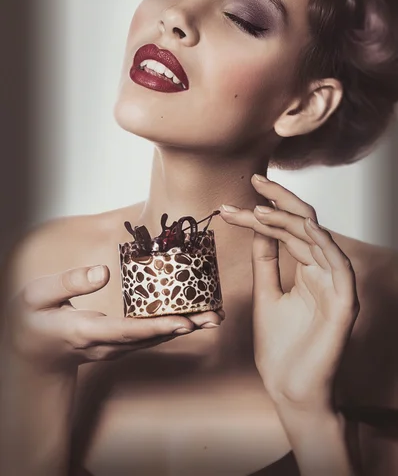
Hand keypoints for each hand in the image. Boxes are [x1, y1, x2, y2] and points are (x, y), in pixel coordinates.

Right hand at [4, 264, 224, 371]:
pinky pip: (148, 338)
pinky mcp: (118, 344)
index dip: (156, 328)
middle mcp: (105, 344)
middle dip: (184, 328)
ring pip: (154, 341)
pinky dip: (172, 328)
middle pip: (150, 338)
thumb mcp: (37, 296)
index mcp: (84, 331)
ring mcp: (113, 348)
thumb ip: (68, 283)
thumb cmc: (32, 319)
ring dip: (185, 329)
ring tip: (214, 317)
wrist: (31, 354)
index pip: (126, 330)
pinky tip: (193, 318)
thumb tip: (103, 272)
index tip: (184, 322)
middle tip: (214, 318)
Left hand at [220, 174, 359, 411]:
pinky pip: (337, 263)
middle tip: (254, 180)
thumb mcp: (266, 294)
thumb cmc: (280, 348)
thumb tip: (257, 229)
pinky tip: (295, 225)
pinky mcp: (345, 302)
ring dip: (288, 218)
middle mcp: (324, 272)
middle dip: (279, 199)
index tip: (232, 204)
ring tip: (257, 207)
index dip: (262, 213)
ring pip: (317, 237)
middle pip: (306, 223)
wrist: (289, 390)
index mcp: (308, 270)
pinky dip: (318, 242)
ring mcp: (336, 285)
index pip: (288, 230)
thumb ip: (266, 261)